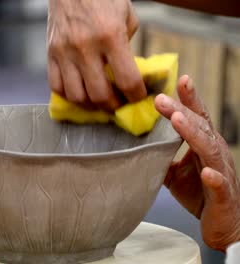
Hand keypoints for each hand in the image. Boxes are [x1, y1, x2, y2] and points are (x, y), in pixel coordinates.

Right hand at [47, 0, 145, 110]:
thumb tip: (128, 74)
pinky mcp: (50, 54)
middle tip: (119, 105)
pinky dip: (69, 95)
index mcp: (110, 36)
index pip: (127, 80)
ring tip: (98, 102)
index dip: (136, 96)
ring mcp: (64, 53)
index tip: (139, 99)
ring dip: (91, 105)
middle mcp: (85, 48)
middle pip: (99, 95)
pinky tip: (79, 92)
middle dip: (113, 106)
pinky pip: (56, 86)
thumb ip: (127, 46)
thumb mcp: (126, 17)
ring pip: (76, 96)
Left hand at [155, 75, 239, 251]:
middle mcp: (215, 153)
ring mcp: (221, 172)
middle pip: (199, 127)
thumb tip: (137, 145)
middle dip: (181, 110)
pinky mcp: (223, 194)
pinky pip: (219, 184)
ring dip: (193, 134)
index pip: (197, 117)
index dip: (190, 98)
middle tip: (160, 99)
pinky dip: (214, 178)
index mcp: (204, 145)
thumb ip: (161, 157)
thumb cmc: (201, 194)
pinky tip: (206, 172)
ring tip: (178, 120)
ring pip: (209, 149)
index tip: (181, 79)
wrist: (223, 225)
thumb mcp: (174, 173)